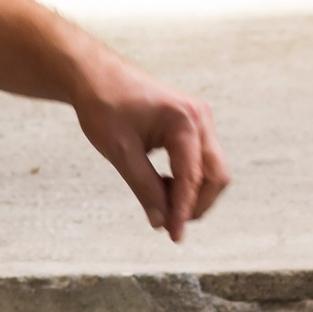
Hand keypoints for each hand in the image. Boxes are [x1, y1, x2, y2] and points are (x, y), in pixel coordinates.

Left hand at [72, 59, 228, 241]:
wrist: (96, 75)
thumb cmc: (104, 105)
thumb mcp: (120, 152)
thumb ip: (144, 188)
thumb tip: (161, 222)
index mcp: (184, 120)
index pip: (192, 177)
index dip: (183, 210)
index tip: (174, 236)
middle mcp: (200, 118)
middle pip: (216, 176)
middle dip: (196, 204)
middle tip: (169, 224)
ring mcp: (200, 120)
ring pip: (212, 170)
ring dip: (192, 193)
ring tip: (159, 202)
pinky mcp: (193, 125)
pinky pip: (201, 160)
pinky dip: (187, 179)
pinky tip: (162, 186)